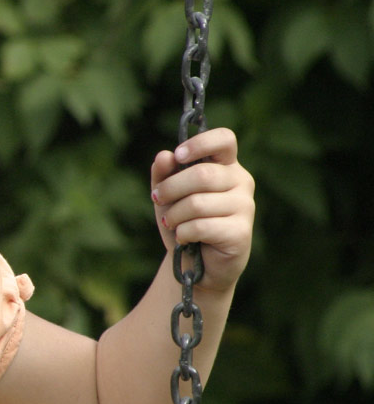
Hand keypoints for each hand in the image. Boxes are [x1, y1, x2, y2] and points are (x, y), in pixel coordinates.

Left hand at [150, 128, 254, 294]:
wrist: (196, 264)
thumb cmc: (184, 221)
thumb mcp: (168, 195)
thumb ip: (164, 174)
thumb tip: (164, 156)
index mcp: (226, 166)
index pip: (224, 139)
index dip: (200, 143)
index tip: (178, 156)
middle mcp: (241, 182)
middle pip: (202, 174)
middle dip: (171, 188)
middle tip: (157, 198)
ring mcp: (245, 207)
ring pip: (198, 203)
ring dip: (174, 215)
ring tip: (171, 223)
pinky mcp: (241, 232)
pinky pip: (202, 226)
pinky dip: (183, 232)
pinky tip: (183, 238)